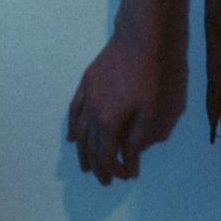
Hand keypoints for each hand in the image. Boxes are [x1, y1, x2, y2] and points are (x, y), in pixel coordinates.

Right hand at [66, 28, 187, 184]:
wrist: (135, 41)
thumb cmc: (146, 74)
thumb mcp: (149, 108)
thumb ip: (137, 136)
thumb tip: (129, 158)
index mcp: (108, 121)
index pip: (106, 154)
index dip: (112, 169)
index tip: (122, 176)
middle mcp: (92, 113)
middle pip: (90, 147)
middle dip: (96, 166)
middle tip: (103, 180)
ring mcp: (86, 97)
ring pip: (79, 132)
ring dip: (81, 152)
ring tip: (85, 166)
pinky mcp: (85, 83)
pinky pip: (74, 111)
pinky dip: (72, 127)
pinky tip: (72, 136)